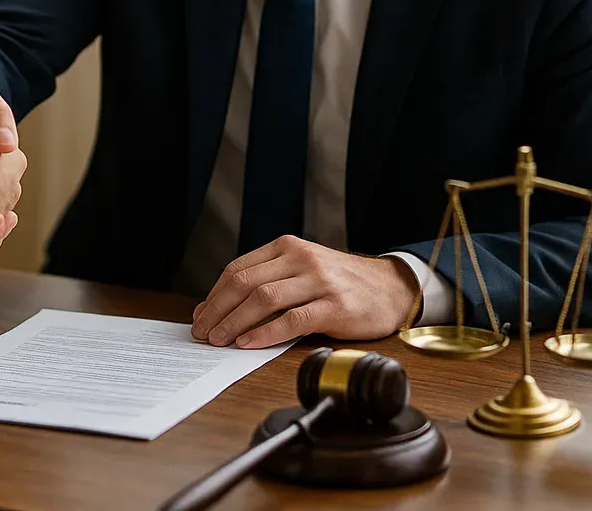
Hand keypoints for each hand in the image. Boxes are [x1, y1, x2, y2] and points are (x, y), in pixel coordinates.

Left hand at [190, 237, 419, 349]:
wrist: (391, 288)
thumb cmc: (340, 283)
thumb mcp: (302, 270)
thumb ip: (266, 281)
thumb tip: (218, 307)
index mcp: (287, 247)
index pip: (238, 269)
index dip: (214, 295)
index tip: (200, 316)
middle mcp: (301, 258)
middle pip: (245, 283)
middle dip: (218, 310)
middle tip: (203, 332)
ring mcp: (318, 280)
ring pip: (264, 299)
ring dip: (235, 322)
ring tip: (220, 340)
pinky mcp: (334, 306)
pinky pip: (292, 320)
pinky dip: (265, 333)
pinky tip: (249, 343)